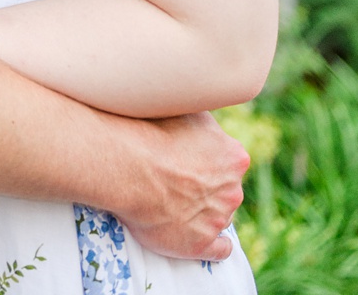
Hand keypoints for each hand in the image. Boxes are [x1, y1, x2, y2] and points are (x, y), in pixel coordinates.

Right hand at [109, 111, 247, 261]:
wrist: (124, 164)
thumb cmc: (147, 131)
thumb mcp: (183, 108)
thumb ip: (202, 120)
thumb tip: (205, 112)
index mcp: (233, 157)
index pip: (227, 160)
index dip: (205, 158)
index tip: (182, 156)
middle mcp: (232, 190)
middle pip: (223, 188)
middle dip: (204, 184)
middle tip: (172, 176)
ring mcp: (218, 218)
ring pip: (217, 215)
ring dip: (201, 209)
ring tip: (168, 199)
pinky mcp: (200, 244)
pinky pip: (218, 249)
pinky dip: (212, 245)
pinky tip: (195, 234)